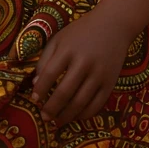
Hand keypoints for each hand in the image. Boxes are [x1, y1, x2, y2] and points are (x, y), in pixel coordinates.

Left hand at [29, 10, 132, 124]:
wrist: (114, 25)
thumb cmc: (81, 32)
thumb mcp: (59, 39)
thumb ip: (45, 59)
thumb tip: (35, 84)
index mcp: (68, 49)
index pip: (50, 74)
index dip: (40, 89)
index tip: (34, 99)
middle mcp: (84, 62)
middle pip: (64, 92)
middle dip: (51, 108)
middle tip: (44, 117)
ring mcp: (99, 74)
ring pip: (80, 102)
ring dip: (66, 115)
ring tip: (56, 122)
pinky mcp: (111, 83)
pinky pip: (96, 105)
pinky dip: (84, 115)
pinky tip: (75, 117)